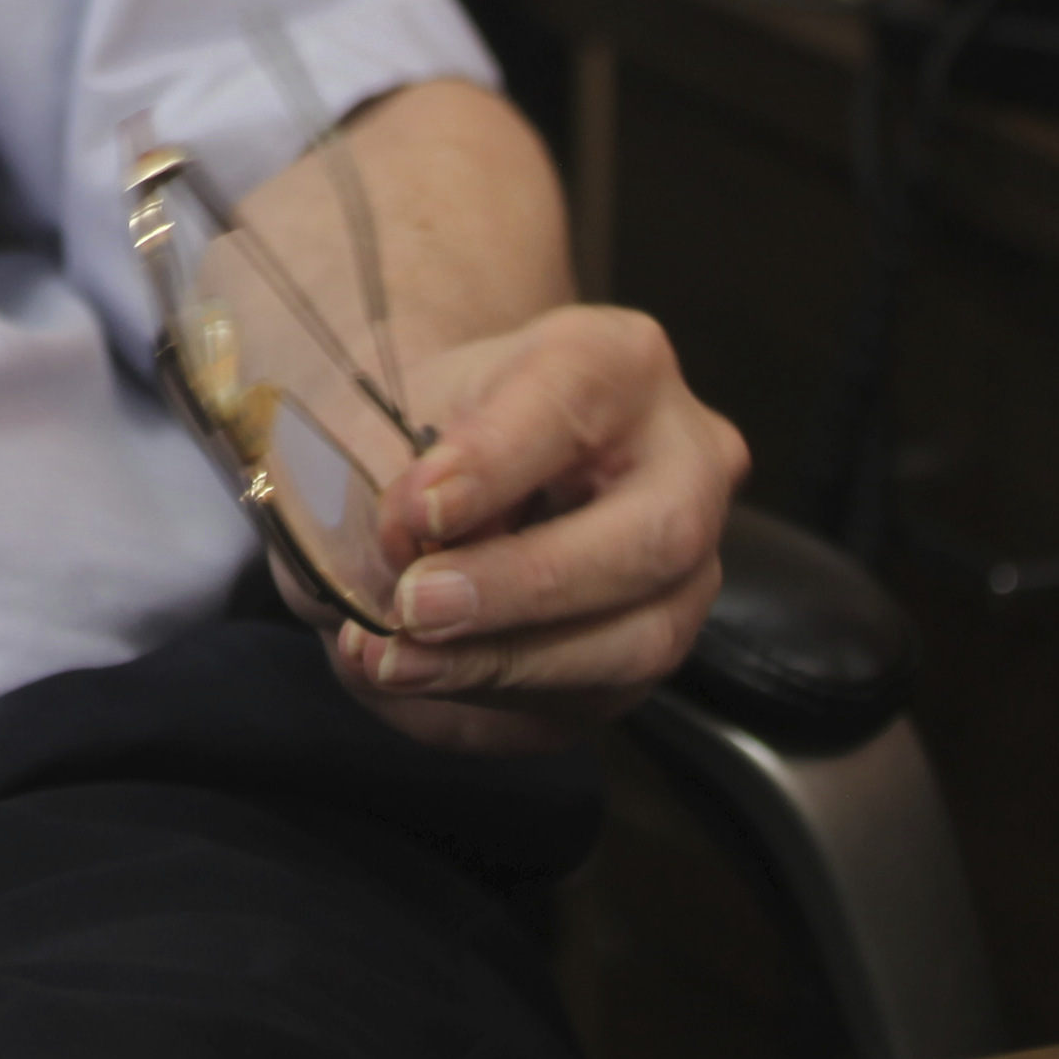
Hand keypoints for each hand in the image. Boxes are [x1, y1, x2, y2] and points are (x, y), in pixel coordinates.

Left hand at [323, 305, 747, 751]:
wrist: (434, 461)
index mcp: (613, 362)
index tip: (416, 512)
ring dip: (505, 663)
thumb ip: (372, 491)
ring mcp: (686, 564)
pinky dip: (497, 696)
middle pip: (650, 538)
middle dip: (522, 586)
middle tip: (414, 608)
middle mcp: (681, 460)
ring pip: (636, 639)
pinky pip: (596, 696)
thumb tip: (376, 593)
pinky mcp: (652, 644)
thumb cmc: (411, 426)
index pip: (574, 401)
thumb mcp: (374, 422)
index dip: (495, 462)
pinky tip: (419, 685)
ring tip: (394, 662)